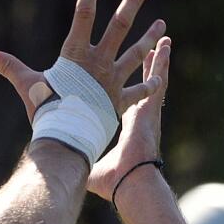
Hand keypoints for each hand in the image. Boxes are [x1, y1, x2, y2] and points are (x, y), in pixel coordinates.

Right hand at [0, 0, 166, 122]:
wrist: (65, 136)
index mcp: (76, 54)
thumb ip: (10, 66)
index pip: (83, 16)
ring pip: (136, 54)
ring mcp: (112, 80)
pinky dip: (149, 85)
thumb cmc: (44, 108)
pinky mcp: (119, 101)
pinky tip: (160, 77)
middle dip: (131, 4)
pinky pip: (139, 91)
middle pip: (118, 27)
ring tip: (162, 24)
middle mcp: (99, 62)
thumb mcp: (26, 83)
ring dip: (149, 38)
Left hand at [88, 36, 169, 201]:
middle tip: (145, 46)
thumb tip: (60, 165)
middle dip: (142, 64)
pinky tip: (164, 47)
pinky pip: (157, 81)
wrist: (129, 184)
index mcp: (119, 123)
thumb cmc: (112, 180)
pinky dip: (160, 64)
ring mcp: (144, 112)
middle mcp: (134, 114)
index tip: (117, 71)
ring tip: (160, 38)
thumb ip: (76, 157)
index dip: (121, 85)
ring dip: (154, 58)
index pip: (120, 99)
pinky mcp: (150, 111)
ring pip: (151, 78)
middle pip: (137, 82)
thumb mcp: (89, 162)